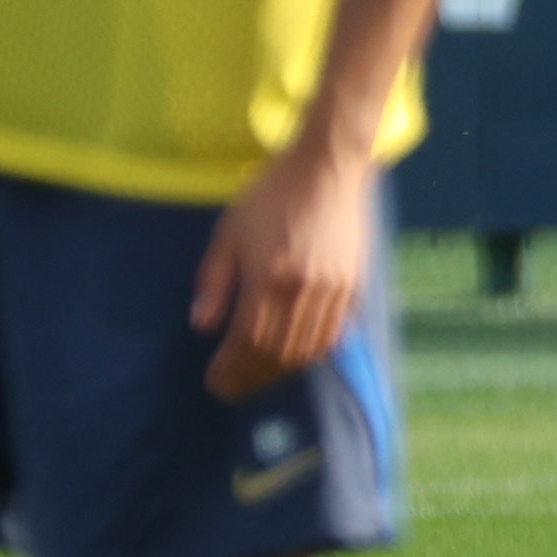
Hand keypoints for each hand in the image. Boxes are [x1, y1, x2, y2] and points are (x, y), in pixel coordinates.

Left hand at [191, 143, 378, 400]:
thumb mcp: (229, 230)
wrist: (329, 167)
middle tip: (232, 389)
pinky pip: (333, 333)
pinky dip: (313, 352)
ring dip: (280, 371)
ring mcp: (334, 290)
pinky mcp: (354, 286)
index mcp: (269, 277)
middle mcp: (304, 291)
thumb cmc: (272, 193)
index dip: (230, 368)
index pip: (247, 340)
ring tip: (259, 378)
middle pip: (277, 352)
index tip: (215, 382)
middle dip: (251, 377)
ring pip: (307, 348)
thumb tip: (203, 326)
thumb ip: (215, 279)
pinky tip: (296, 357)